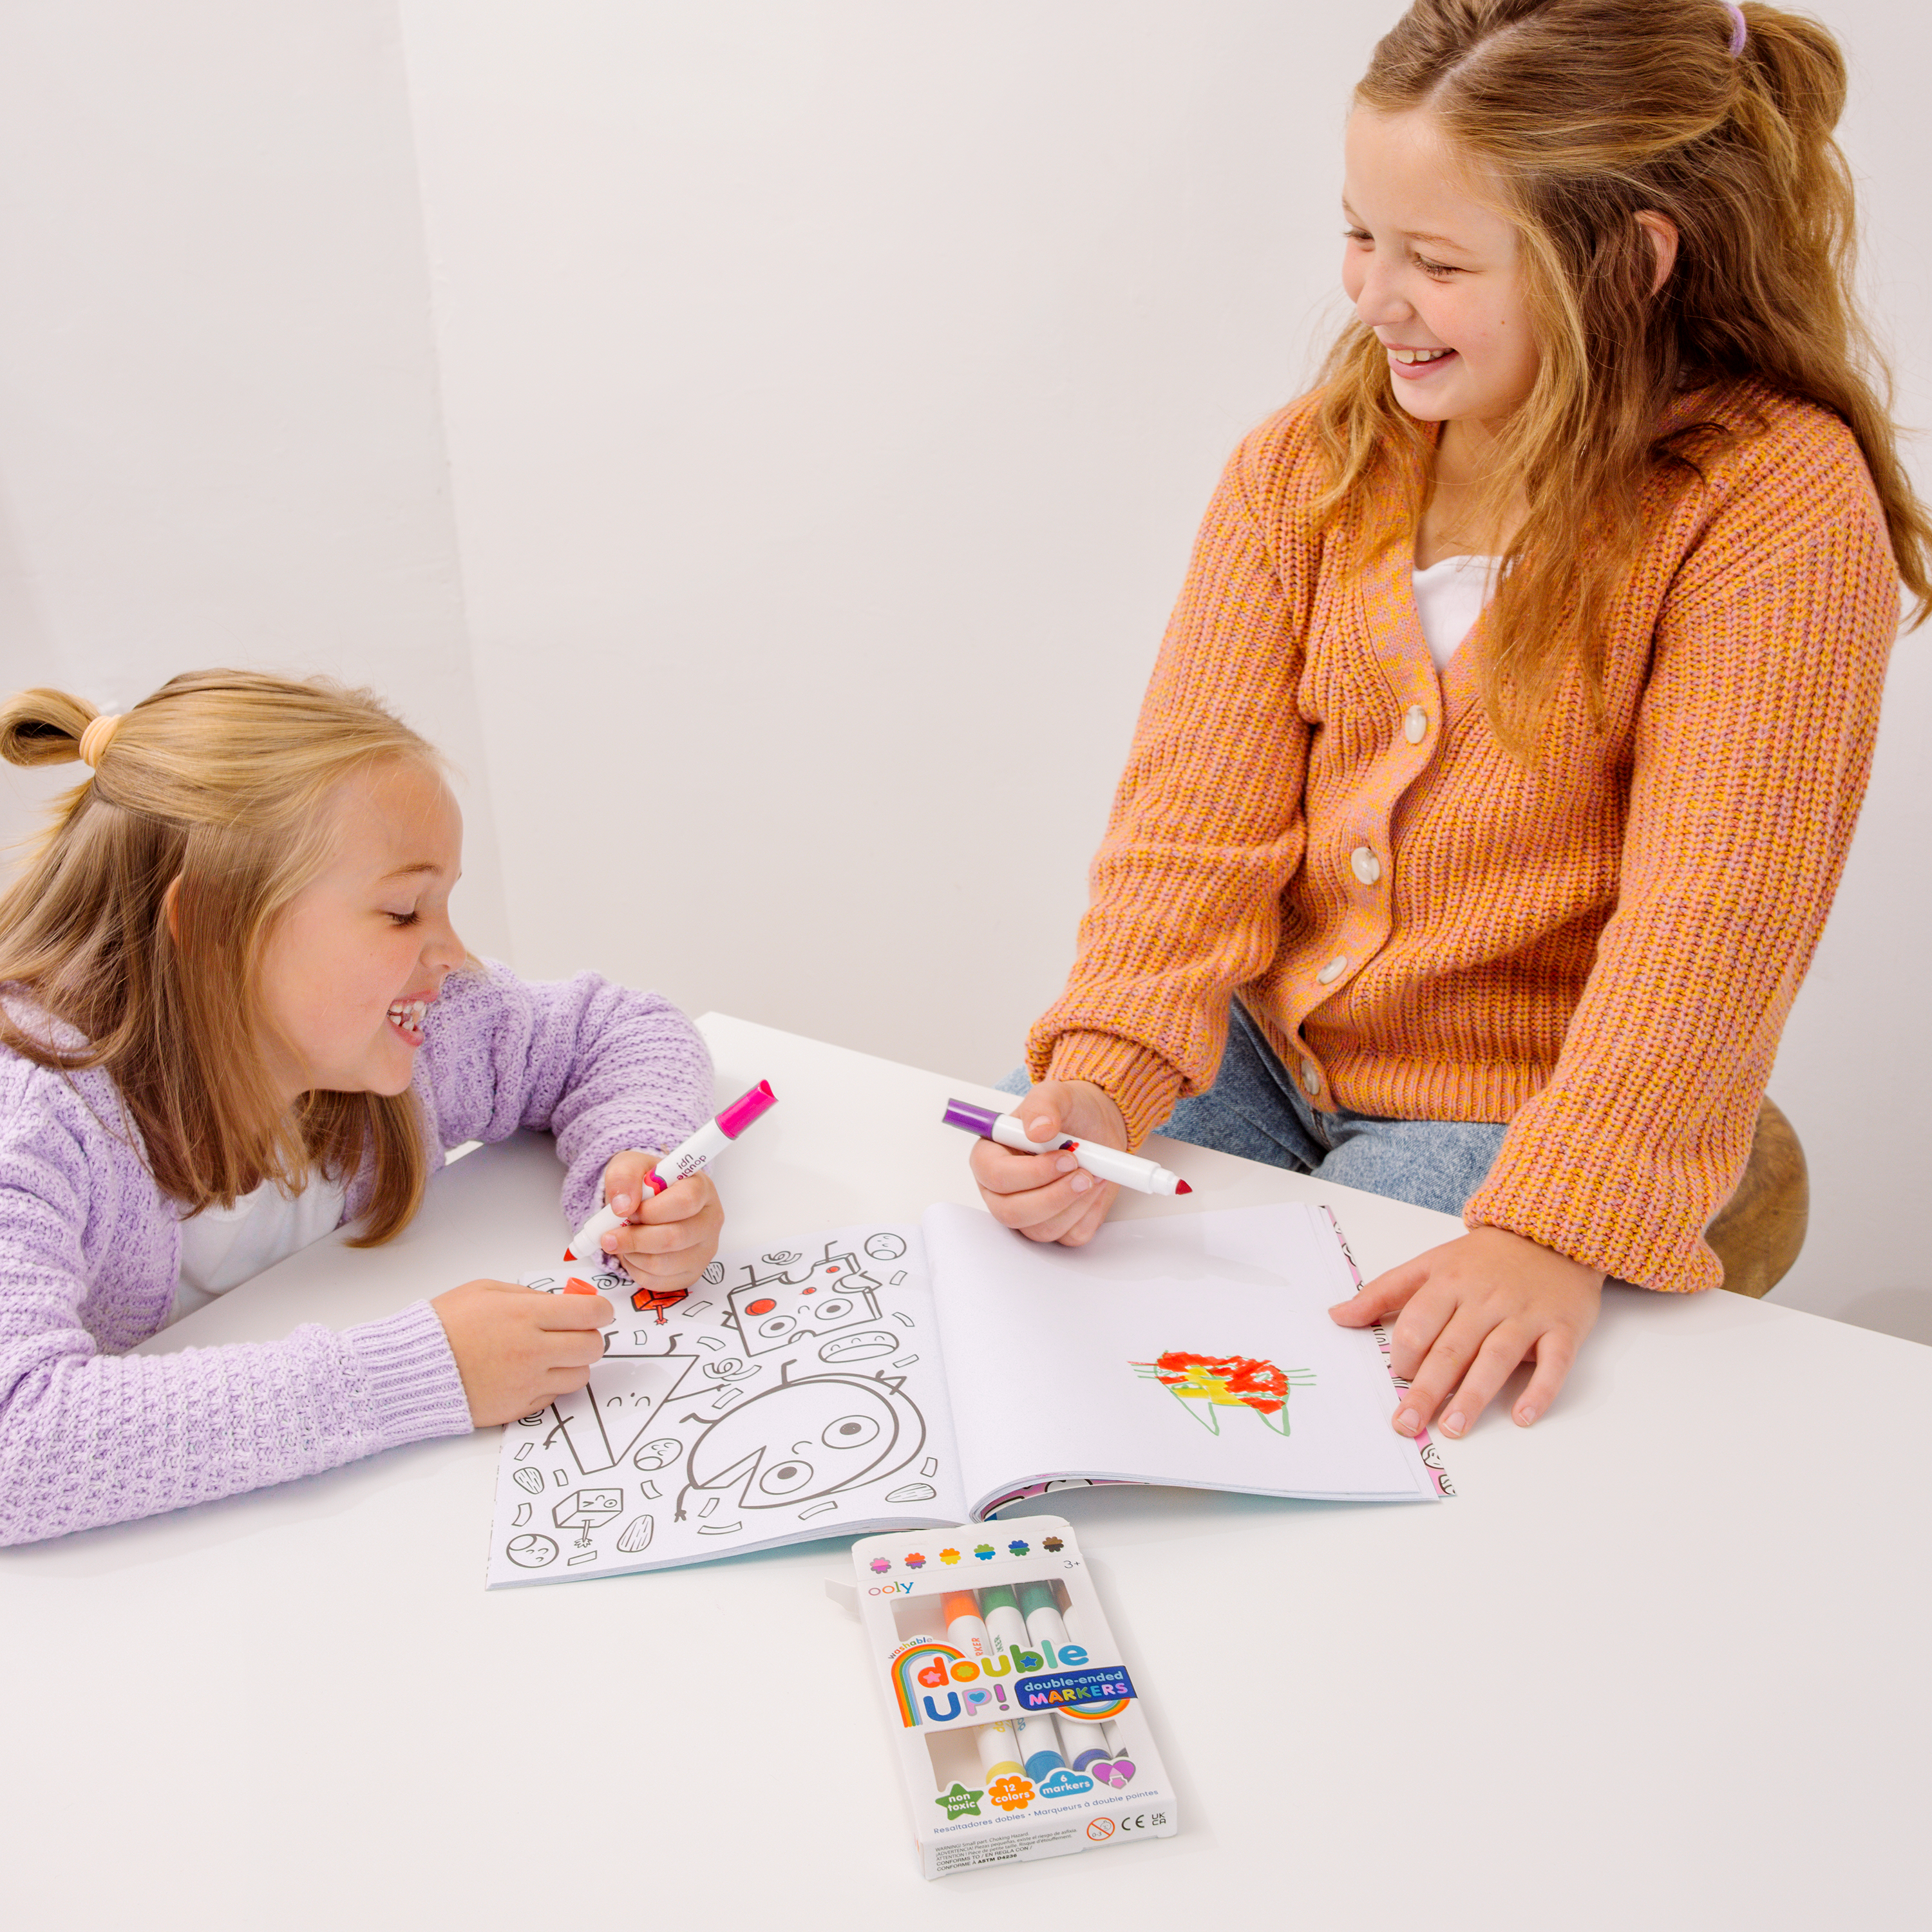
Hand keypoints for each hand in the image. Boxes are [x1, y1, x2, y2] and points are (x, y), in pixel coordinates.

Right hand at [430, 1278, 612, 1426]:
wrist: (412, 1368)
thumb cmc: (444, 1325)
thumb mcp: (487, 1291)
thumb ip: (530, 1296)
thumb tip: (563, 1301)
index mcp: (526, 1315)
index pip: (591, 1313)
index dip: (600, 1310)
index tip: (596, 1310)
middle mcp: (533, 1350)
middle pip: (594, 1346)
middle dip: (590, 1336)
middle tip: (574, 1332)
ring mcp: (528, 1382)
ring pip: (581, 1375)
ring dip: (573, 1363)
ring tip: (550, 1354)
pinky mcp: (520, 1407)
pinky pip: (556, 1396)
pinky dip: (551, 1384)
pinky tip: (530, 1372)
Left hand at [597, 1151, 723, 1293]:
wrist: (648, 1202)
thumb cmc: (644, 1184)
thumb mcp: (630, 1166)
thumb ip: (624, 1177)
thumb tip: (622, 1206)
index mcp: (702, 1188)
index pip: (686, 1201)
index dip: (652, 1210)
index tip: (629, 1210)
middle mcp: (710, 1220)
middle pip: (675, 1238)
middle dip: (635, 1238)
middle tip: (610, 1235)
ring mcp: (704, 1250)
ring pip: (664, 1264)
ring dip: (632, 1255)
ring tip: (621, 1241)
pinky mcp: (692, 1273)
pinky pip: (659, 1282)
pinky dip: (636, 1270)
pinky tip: (632, 1254)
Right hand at [970, 1080, 1127, 1246]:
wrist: (1099, 1126)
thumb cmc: (1069, 1112)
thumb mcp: (1057, 1095)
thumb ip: (1043, 1106)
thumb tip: (1037, 1130)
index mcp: (990, 1157)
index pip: (995, 1176)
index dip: (1031, 1172)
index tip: (1066, 1157)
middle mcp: (1003, 1191)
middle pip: (1012, 1213)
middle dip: (1054, 1196)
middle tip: (1084, 1173)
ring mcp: (1029, 1212)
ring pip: (1042, 1230)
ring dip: (1075, 1203)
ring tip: (1095, 1173)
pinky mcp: (1058, 1226)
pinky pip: (1070, 1236)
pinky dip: (1089, 1213)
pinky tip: (1095, 1187)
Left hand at [1329, 1226, 1603, 1436]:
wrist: (1552, 1233)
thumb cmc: (1484, 1259)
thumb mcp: (1430, 1264)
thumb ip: (1383, 1292)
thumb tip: (1338, 1316)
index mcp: (1449, 1282)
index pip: (1417, 1323)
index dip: (1404, 1354)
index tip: (1397, 1378)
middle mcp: (1485, 1299)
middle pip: (1451, 1349)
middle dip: (1426, 1390)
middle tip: (1407, 1424)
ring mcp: (1525, 1314)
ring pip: (1496, 1358)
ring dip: (1474, 1396)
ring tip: (1454, 1428)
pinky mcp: (1562, 1327)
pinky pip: (1553, 1363)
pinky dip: (1539, 1390)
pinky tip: (1523, 1416)